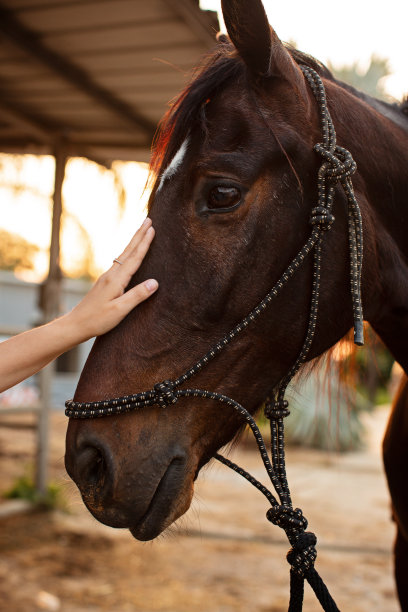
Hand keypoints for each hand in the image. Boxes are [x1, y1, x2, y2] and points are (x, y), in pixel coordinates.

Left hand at [68, 218, 157, 340]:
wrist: (76, 324)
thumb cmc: (98, 320)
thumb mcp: (120, 310)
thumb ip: (138, 295)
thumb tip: (155, 282)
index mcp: (116, 279)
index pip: (134, 258)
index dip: (144, 243)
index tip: (152, 228)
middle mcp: (111, 274)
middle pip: (128, 251)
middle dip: (139, 235)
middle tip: (148, 219)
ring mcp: (107, 277)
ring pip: (123, 255)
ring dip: (134, 242)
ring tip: (141, 231)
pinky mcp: (105, 282)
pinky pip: (120, 262)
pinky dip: (128, 253)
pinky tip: (129, 254)